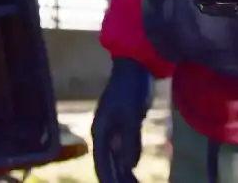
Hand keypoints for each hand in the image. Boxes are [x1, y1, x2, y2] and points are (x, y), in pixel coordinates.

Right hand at [92, 59, 152, 182]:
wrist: (136, 67)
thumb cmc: (131, 88)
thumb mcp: (131, 114)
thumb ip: (129, 140)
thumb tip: (128, 166)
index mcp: (100, 131)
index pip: (102, 163)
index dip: (109, 180)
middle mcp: (103, 134)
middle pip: (107, 164)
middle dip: (117, 179)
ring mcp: (113, 130)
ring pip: (115, 159)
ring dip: (122, 175)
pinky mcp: (124, 127)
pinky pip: (124, 151)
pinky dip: (128, 163)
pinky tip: (134, 173)